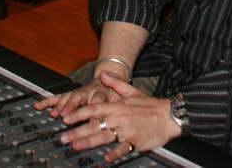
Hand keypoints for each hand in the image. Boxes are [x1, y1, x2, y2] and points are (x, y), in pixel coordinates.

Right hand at [34, 74, 121, 117]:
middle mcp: (88, 91)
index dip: (93, 112)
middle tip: (65, 118)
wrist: (109, 76)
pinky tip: (39, 106)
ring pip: (67, 97)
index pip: (98, 102)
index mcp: (102, 92)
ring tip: (54, 114)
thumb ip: (117, 106)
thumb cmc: (114, 92)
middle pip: (78, 98)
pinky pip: (58, 96)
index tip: (90, 124)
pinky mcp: (70, 93)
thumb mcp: (121, 97)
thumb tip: (112, 115)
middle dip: (71, 108)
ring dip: (60, 106)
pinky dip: (48, 101)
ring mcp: (77, 92)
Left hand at [56, 72, 181, 161]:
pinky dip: (115, 153)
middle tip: (63, 137)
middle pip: (94, 125)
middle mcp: (119, 118)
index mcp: (117, 107)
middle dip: (77, 131)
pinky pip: (124, 148)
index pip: (93, 109)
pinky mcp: (135, 141)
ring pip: (104, 136)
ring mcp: (126, 130)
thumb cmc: (150, 105)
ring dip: (89, 142)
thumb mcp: (131, 91)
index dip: (78, 114)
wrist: (169, 116)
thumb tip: (103, 74)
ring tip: (76, 146)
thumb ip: (115, 83)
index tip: (65, 118)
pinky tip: (106, 158)